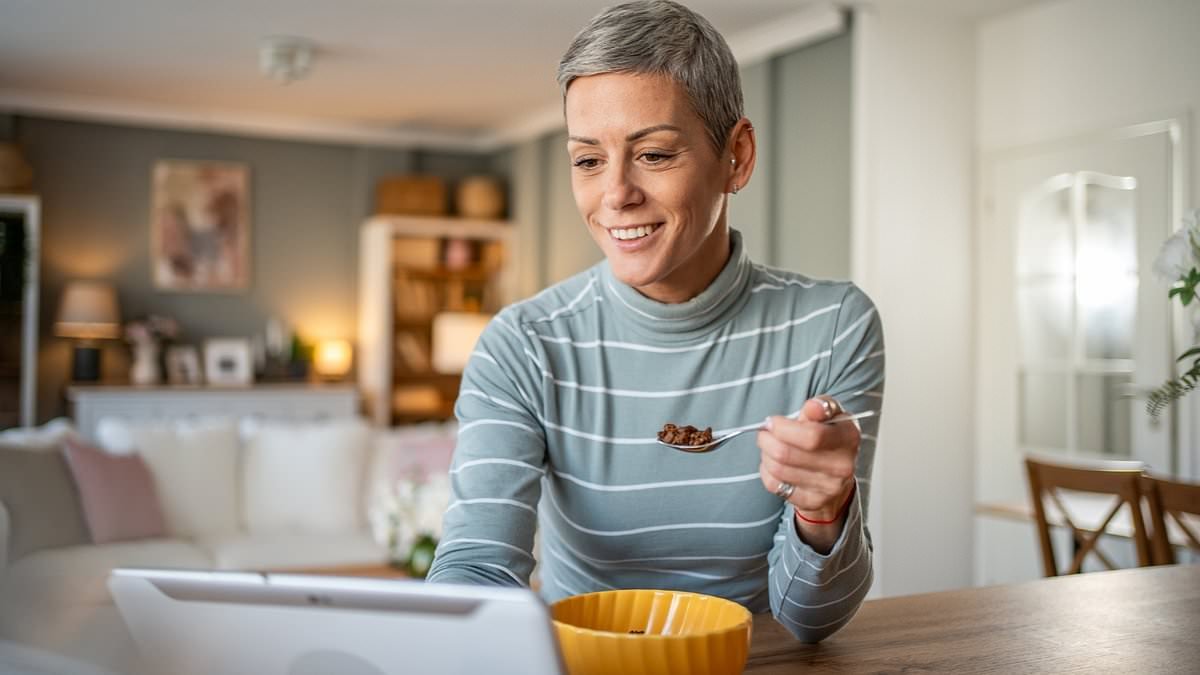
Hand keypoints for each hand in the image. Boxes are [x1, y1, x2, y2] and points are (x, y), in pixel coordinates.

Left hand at [757, 396, 858, 550]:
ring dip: (765, 453)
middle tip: (764, 433)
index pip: (811, 435)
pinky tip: (773, 464)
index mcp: (848, 437)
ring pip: (778, 468)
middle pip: (787, 453)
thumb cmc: (828, 437)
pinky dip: (766, 471)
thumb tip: (813, 407)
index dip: (783, 428)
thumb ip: (820, 407)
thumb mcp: (829, 415)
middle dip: (767, 439)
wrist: (837, 475)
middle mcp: (842, 465)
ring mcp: (829, 487)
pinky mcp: (812, 502)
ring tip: (769, 446)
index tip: (773, 422)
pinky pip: (775, 485)